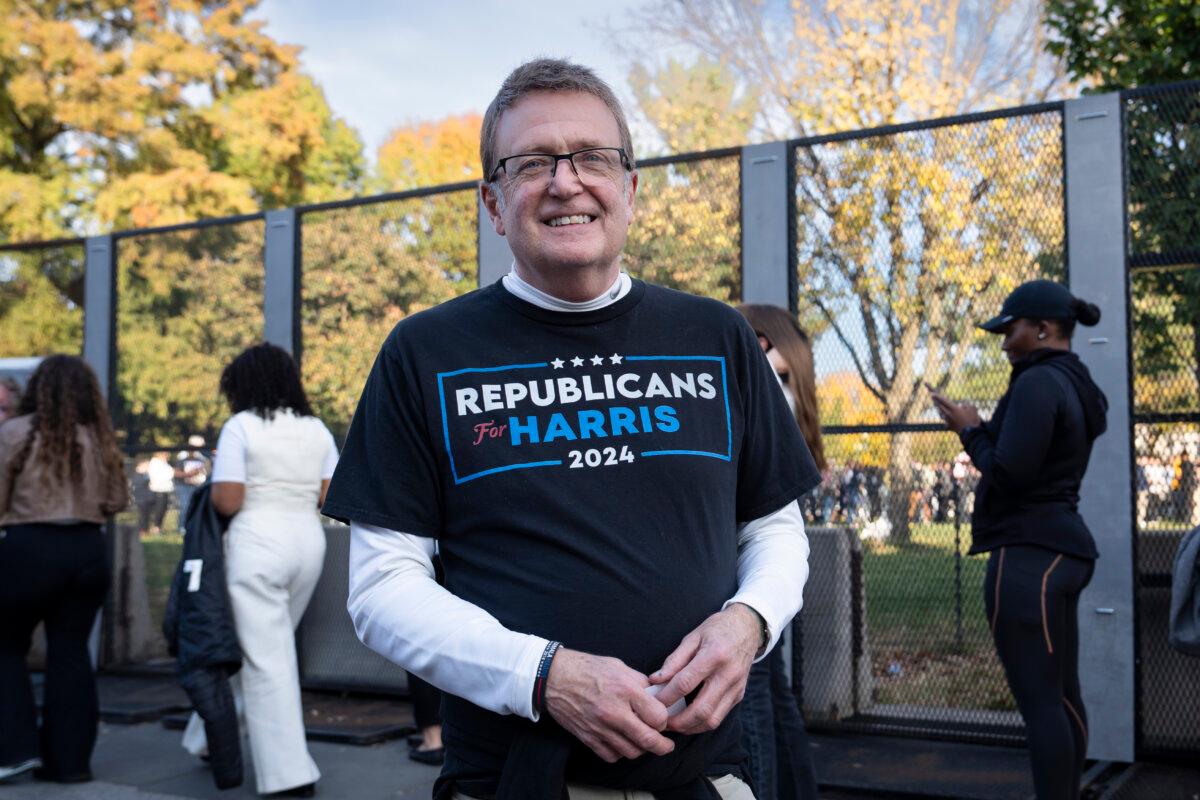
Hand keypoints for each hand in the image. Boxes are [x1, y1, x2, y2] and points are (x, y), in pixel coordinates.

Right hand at [544, 648, 674, 762]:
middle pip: (648, 740)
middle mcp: (614, 711)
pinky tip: (622, 742)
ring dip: (641, 749)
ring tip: (643, 742)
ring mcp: (600, 727)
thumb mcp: (619, 666)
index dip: (664, 720)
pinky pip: (612, 756)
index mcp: (625, 689)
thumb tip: (656, 696)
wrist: (554, 677)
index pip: (657, 716)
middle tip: (666, 745)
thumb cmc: (587, 668)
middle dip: (662, 746)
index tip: (663, 719)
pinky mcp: (588, 738)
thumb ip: (640, 683)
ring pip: (631, 752)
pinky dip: (620, 753)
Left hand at [647, 604, 760, 734]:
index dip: (666, 696)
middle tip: (661, 722)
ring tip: (673, 725)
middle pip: (701, 709)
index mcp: (714, 655)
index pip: (685, 683)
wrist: (747, 628)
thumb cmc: (717, 629)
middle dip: (678, 721)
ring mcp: (736, 687)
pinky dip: (701, 723)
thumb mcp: (693, 637)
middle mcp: (728, 674)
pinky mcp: (739, 695)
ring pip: (712, 719)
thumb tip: (655, 680)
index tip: (652, 702)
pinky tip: (688, 720)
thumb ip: (674, 660)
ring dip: (690, 727)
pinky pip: (719, 716)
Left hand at [930, 390, 981, 433]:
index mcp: (954, 409)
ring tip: (938, 405)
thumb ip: (966, 405)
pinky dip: (946, 418)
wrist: (971, 434)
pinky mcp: (949, 427)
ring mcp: (948, 421)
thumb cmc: (973, 420)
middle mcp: (948, 415)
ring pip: (941, 413)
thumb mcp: (972, 409)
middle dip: (936, 402)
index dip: (937, 397)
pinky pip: (945, 420)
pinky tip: (946, 417)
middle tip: (932, 398)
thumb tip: (961, 406)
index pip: (943, 401)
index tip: (932, 394)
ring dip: (940, 409)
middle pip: (939, 407)